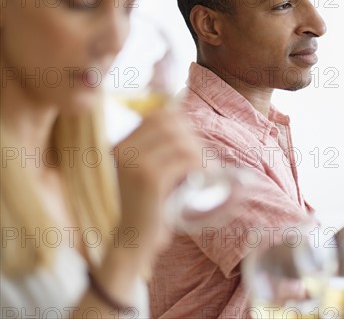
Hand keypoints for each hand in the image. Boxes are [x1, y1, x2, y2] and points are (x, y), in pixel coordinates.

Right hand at [112, 108, 203, 259]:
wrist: (131, 243)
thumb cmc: (146, 208)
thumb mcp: (146, 174)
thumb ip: (159, 152)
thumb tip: (187, 125)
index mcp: (121, 145)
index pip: (158, 115)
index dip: (182, 123)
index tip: (194, 143)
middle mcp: (124, 150)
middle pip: (170, 124)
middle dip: (193, 138)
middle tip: (204, 160)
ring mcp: (135, 163)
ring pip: (179, 140)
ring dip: (199, 153)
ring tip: (206, 170)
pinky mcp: (150, 179)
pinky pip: (184, 160)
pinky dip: (199, 166)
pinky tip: (204, 178)